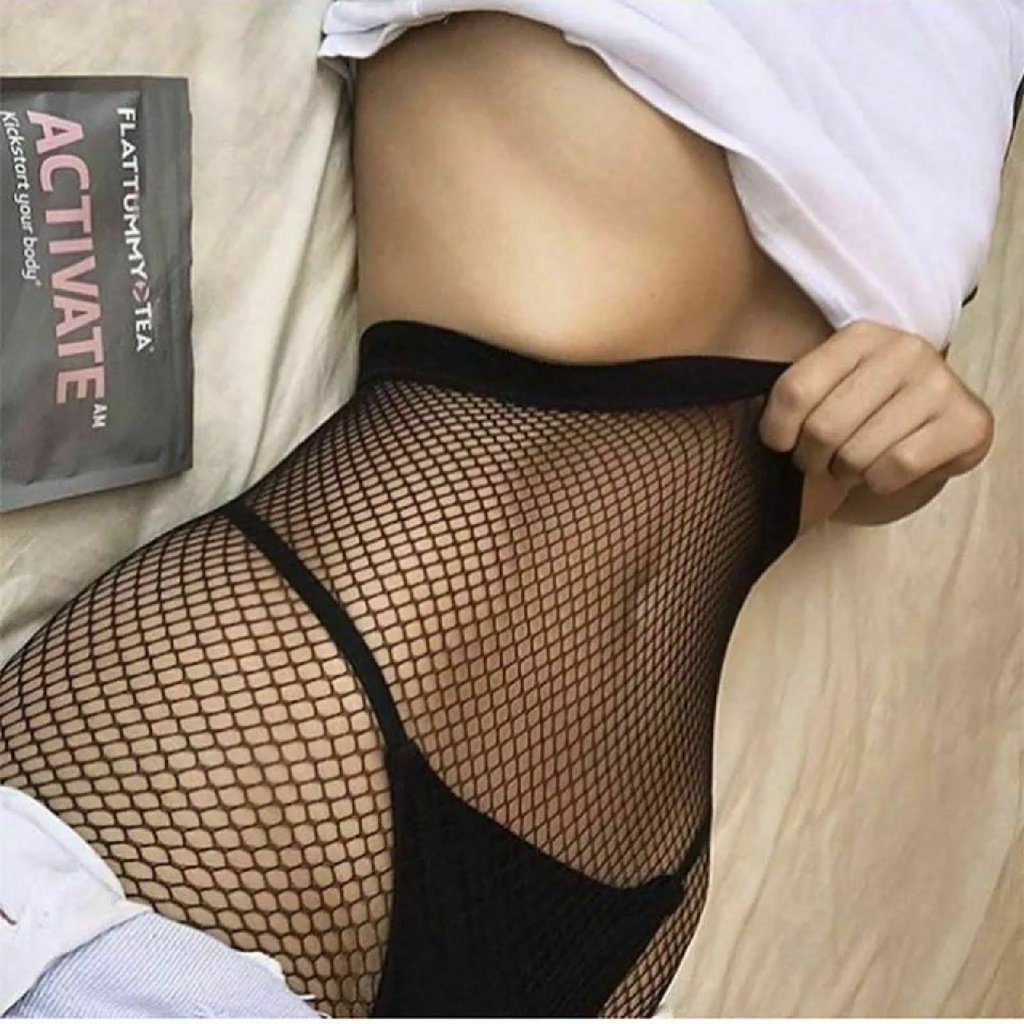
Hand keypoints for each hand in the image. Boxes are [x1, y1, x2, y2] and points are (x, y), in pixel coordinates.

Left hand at [759, 321, 994, 497]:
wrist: (937, 428)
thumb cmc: (866, 410)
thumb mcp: (829, 388)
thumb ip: (791, 396)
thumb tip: (730, 418)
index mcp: (859, 336)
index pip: (793, 391)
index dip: (776, 432)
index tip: (782, 444)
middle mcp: (903, 349)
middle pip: (823, 429)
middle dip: (813, 459)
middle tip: (824, 461)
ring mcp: (940, 383)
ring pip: (857, 454)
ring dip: (848, 473)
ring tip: (857, 463)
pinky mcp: (967, 422)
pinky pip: (894, 469)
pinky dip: (879, 483)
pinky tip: (886, 471)